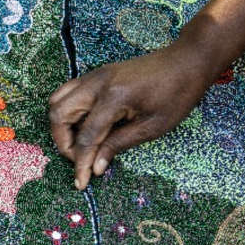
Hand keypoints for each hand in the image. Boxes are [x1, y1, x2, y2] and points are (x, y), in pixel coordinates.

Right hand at [49, 41, 215, 189]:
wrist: (186, 61)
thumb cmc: (177, 93)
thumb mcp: (153, 126)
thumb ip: (119, 145)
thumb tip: (96, 168)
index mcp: (114, 97)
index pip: (86, 136)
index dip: (81, 163)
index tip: (81, 182)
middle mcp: (97, 84)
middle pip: (59, 114)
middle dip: (63, 142)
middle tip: (79, 159)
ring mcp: (94, 77)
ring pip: (58, 100)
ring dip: (62, 126)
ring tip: (78, 144)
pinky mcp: (96, 76)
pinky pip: (68, 93)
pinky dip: (68, 112)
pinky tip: (84, 127)